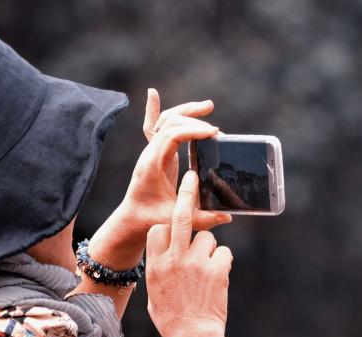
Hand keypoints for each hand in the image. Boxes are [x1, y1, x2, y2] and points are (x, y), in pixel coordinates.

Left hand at [119, 89, 231, 234]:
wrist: (132, 218)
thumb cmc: (152, 219)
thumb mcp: (177, 219)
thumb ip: (202, 219)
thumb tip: (228, 217)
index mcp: (153, 164)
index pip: (172, 136)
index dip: (193, 130)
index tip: (214, 133)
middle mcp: (150, 153)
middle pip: (170, 123)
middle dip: (194, 119)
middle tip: (217, 129)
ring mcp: (151, 150)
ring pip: (164, 120)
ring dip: (185, 111)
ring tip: (208, 106)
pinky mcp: (154, 152)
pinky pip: (152, 125)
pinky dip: (154, 108)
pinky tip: (153, 93)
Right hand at [145, 170, 232, 336]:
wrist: (193, 336)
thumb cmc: (171, 317)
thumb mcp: (154, 290)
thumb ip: (159, 266)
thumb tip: (165, 252)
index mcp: (156, 263)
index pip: (159, 228)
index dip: (166, 228)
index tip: (171, 229)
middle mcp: (175, 258)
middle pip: (181, 216)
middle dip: (187, 193)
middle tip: (192, 177)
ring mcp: (197, 262)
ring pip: (208, 238)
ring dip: (208, 249)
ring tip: (205, 272)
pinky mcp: (218, 268)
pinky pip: (223, 252)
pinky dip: (222, 262)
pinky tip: (217, 278)